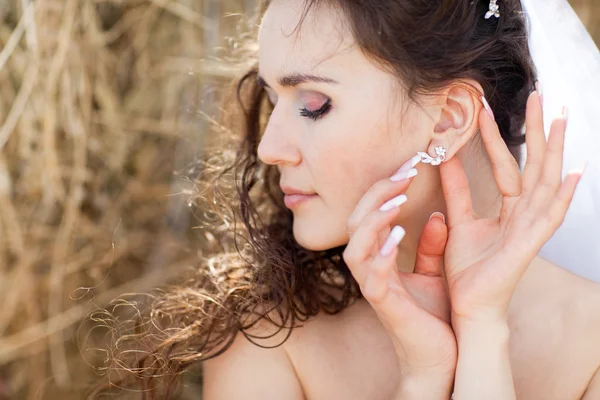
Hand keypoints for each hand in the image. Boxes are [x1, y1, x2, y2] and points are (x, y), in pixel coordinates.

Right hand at [342, 162, 456, 381]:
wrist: (443, 358)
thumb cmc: (435, 317)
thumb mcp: (436, 272)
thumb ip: (431, 245)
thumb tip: (437, 216)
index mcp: (381, 258)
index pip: (371, 215)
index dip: (385, 188)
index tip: (411, 164)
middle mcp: (371, 270)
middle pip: (355, 223)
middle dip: (377, 194)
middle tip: (406, 171)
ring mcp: (375, 288)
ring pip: (354, 248)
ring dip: (373, 220)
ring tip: (399, 198)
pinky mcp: (384, 306)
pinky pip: (371, 276)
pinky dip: (381, 253)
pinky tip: (398, 234)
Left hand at [440, 91, 584, 322]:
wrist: (468, 306)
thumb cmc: (468, 269)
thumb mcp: (457, 220)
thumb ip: (456, 191)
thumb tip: (445, 158)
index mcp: (509, 210)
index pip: (506, 166)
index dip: (498, 138)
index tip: (488, 108)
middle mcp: (525, 215)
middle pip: (534, 165)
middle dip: (537, 131)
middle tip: (539, 95)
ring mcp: (530, 229)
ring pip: (546, 182)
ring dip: (554, 150)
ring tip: (560, 118)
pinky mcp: (528, 246)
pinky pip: (548, 217)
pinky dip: (562, 195)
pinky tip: (573, 172)